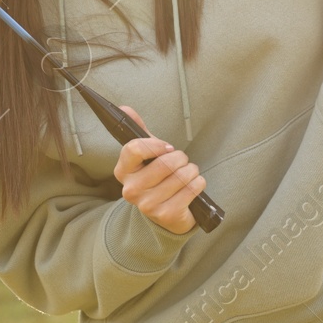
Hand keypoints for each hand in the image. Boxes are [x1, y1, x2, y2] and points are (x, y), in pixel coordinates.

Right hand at [113, 105, 205, 234]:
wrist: (166, 213)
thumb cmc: (157, 177)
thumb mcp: (147, 154)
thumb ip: (138, 130)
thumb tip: (124, 107)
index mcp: (123, 171)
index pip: (134, 149)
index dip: (156, 145)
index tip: (167, 147)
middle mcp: (131, 190)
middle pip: (165, 162)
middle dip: (181, 158)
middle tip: (181, 162)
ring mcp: (148, 205)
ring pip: (182, 175)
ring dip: (192, 170)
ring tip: (188, 174)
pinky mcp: (166, 215)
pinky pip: (192, 188)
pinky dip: (199, 183)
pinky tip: (193, 185)